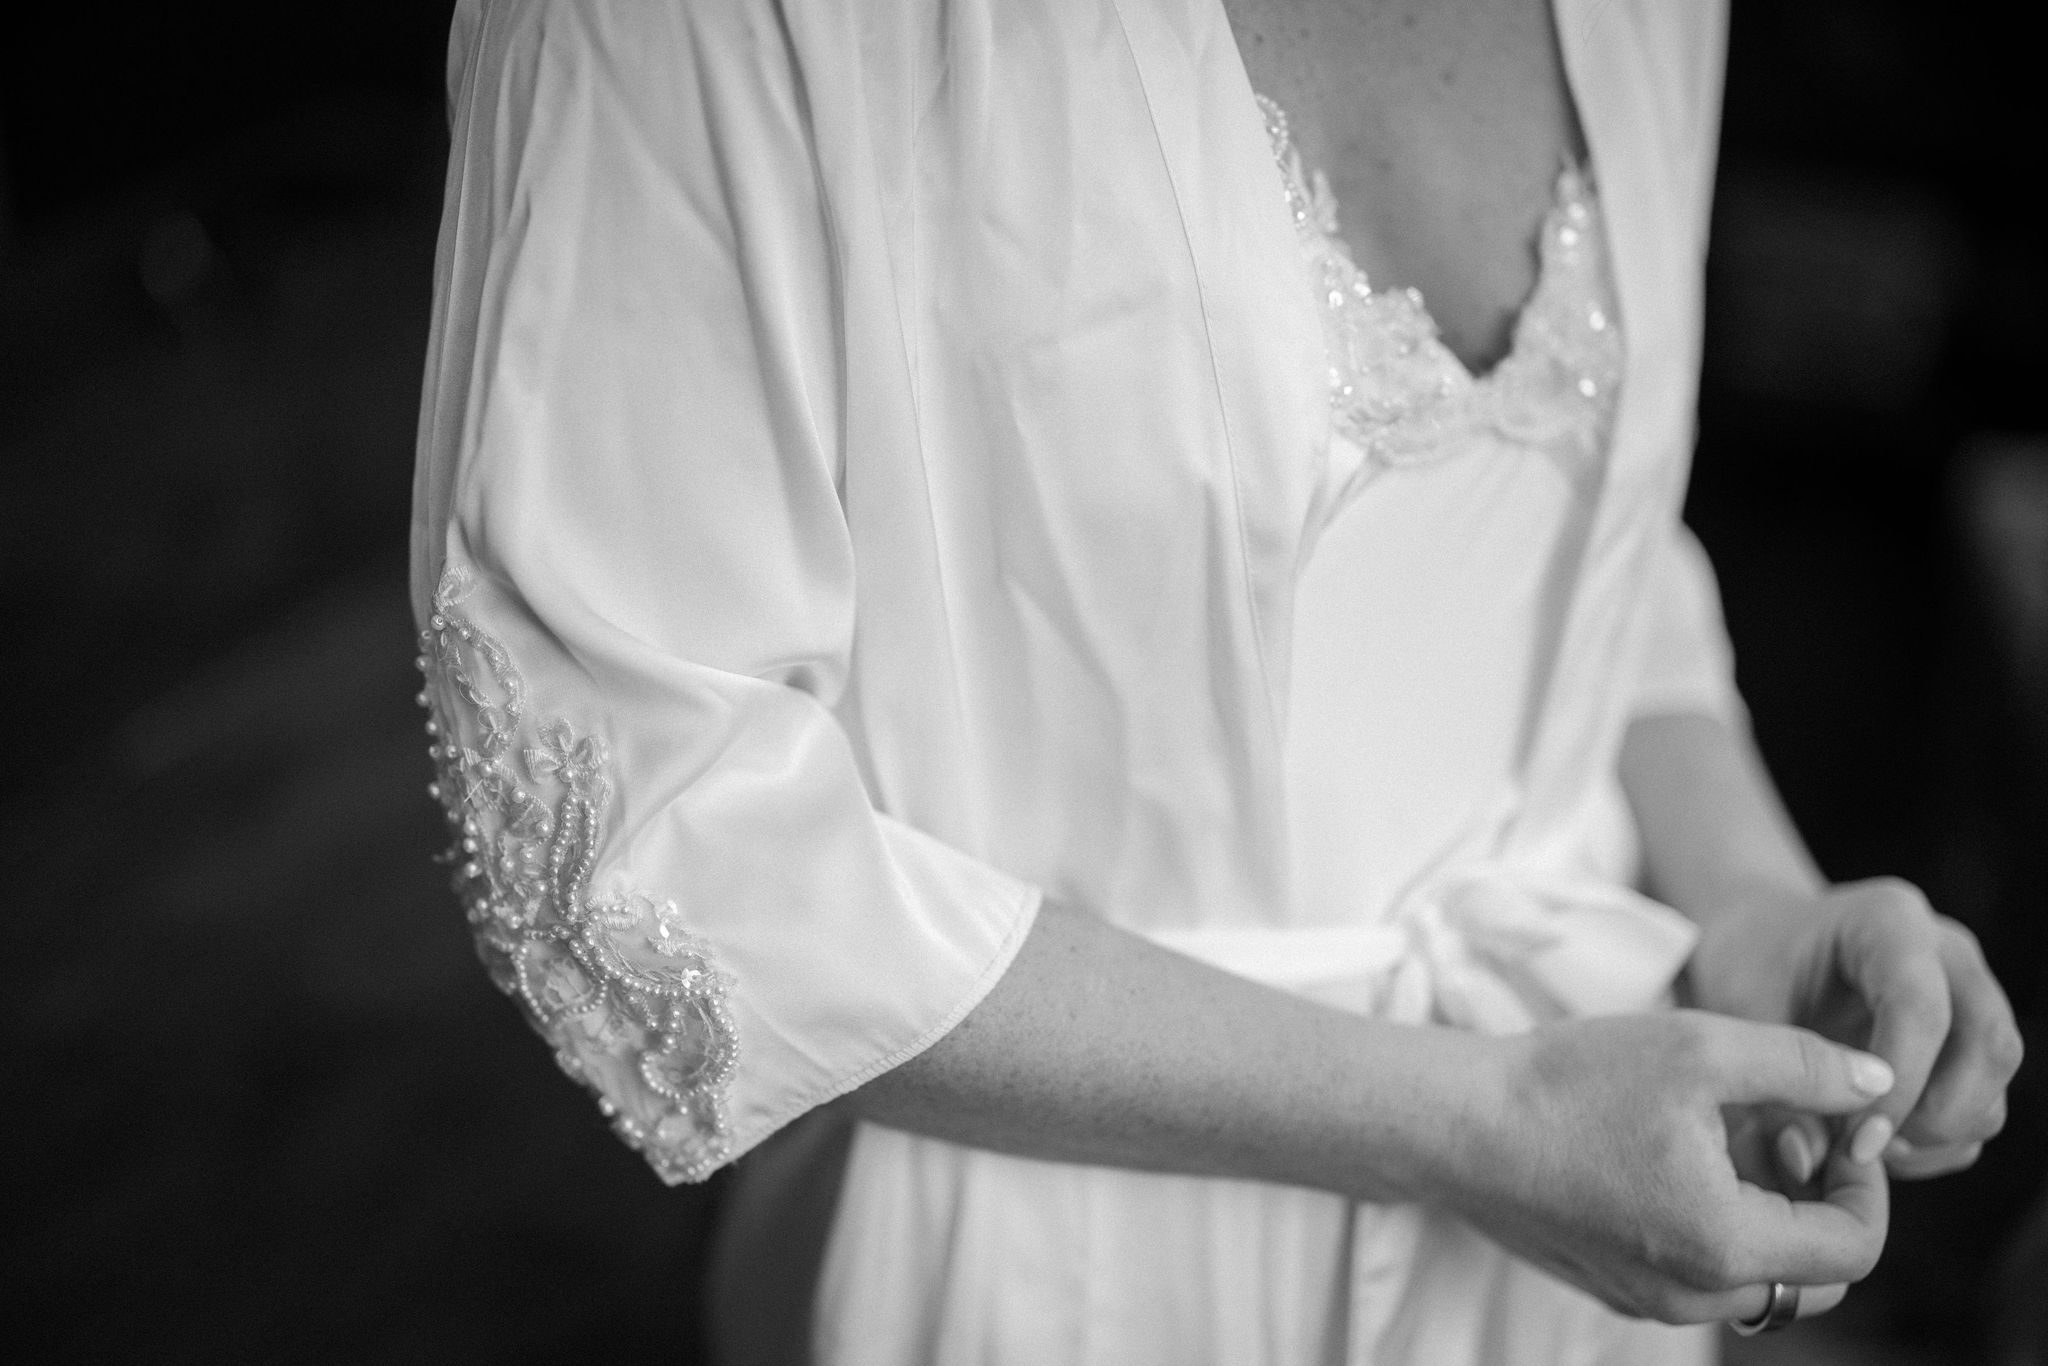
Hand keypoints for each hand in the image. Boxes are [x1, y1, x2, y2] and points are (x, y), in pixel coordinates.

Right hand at [1447, 1010, 1892, 1323]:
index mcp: (1727, 1245)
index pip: (1857, 1246)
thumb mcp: (1699, 1049)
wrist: (1454, 1124)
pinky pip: (1701, 1275)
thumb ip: (1805, 1065)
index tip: (1832, 1123)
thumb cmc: (1569, 1083)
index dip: (1866, 1181)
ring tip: (1722, 1136)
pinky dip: (1716, 1226)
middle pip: (1816, 1275)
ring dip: (1768, 1215)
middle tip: (1781, 1130)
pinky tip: (1672, 1157)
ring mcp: (1651, 1301)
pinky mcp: (1615, 1288)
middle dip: (1819, 1203)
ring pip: (1758, 1277)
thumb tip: (1880, 1082)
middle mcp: (1695, 1296)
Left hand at [1686, 878, 2023, 1178]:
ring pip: (1995, 1082)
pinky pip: (1983, 1106)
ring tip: (1861, 1148)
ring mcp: (1969, 994)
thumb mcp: (1742, 1007)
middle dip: (1938, 1116)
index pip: (1922, 1010)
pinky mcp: (1970, 1040)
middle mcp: (1946, 953)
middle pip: (1991, 1044)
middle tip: (1868, 1150)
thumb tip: (1810, 1162)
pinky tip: (1876, 1145)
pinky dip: (1940, 1143)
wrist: (1762, 947)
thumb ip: (1776, 1078)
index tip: (1856, 1141)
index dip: (1899, 1086)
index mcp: (1888, 923)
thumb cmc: (1748, 965)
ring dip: (1940, 1135)